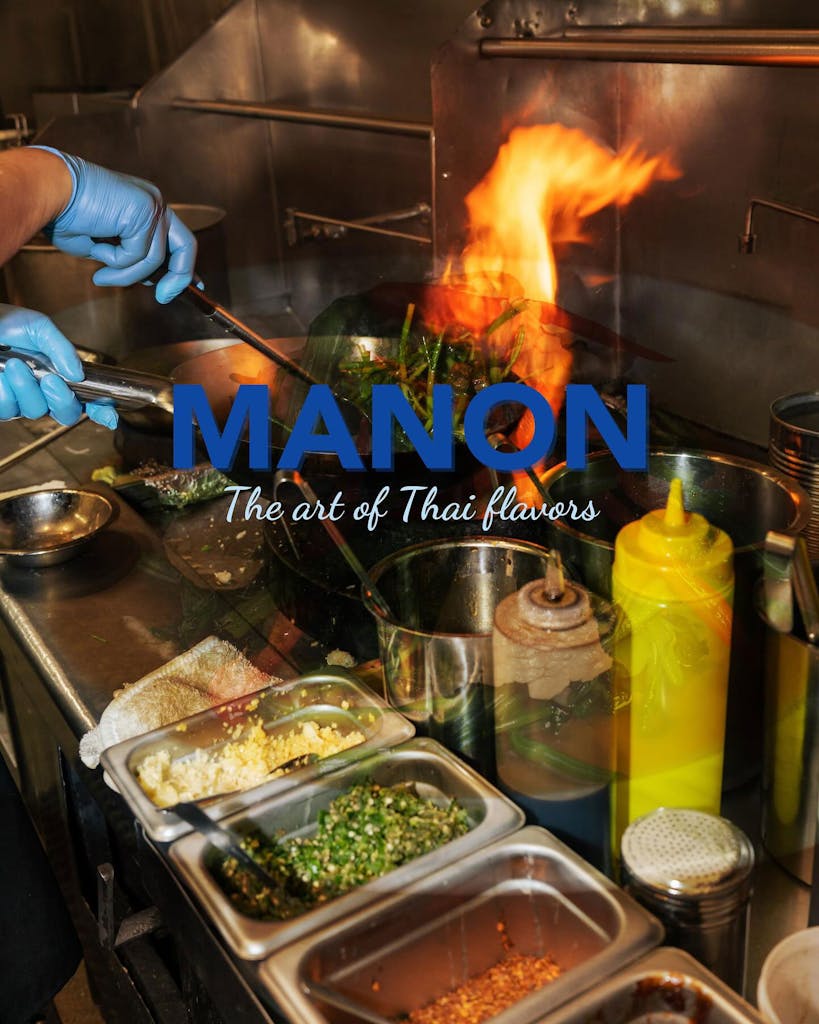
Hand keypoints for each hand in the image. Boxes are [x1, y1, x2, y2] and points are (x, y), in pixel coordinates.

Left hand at [0, 305, 116, 427]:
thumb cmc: (4, 323)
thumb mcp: (38, 326)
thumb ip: (61, 348)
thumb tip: (76, 373)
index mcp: (59, 374)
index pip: (86, 399)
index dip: (102, 411)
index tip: (110, 415)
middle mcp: (42, 392)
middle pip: (66, 414)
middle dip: (62, 400)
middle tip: (50, 380)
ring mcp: (20, 401)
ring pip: (36, 412)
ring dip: (27, 390)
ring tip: (14, 365)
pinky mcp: (0, 404)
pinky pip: (8, 410)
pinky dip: (5, 392)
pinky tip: (0, 375)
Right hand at [32, 147, 196, 303]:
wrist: (47, 190)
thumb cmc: (66, 213)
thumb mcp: (105, 245)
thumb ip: (129, 258)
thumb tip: (147, 278)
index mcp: (146, 206)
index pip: (178, 240)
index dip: (185, 267)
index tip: (194, 286)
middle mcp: (153, 202)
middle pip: (185, 246)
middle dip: (178, 277)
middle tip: (163, 296)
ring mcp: (151, 205)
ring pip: (154, 259)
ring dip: (126, 274)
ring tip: (102, 274)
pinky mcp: (143, 212)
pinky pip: (138, 256)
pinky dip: (116, 262)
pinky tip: (97, 250)